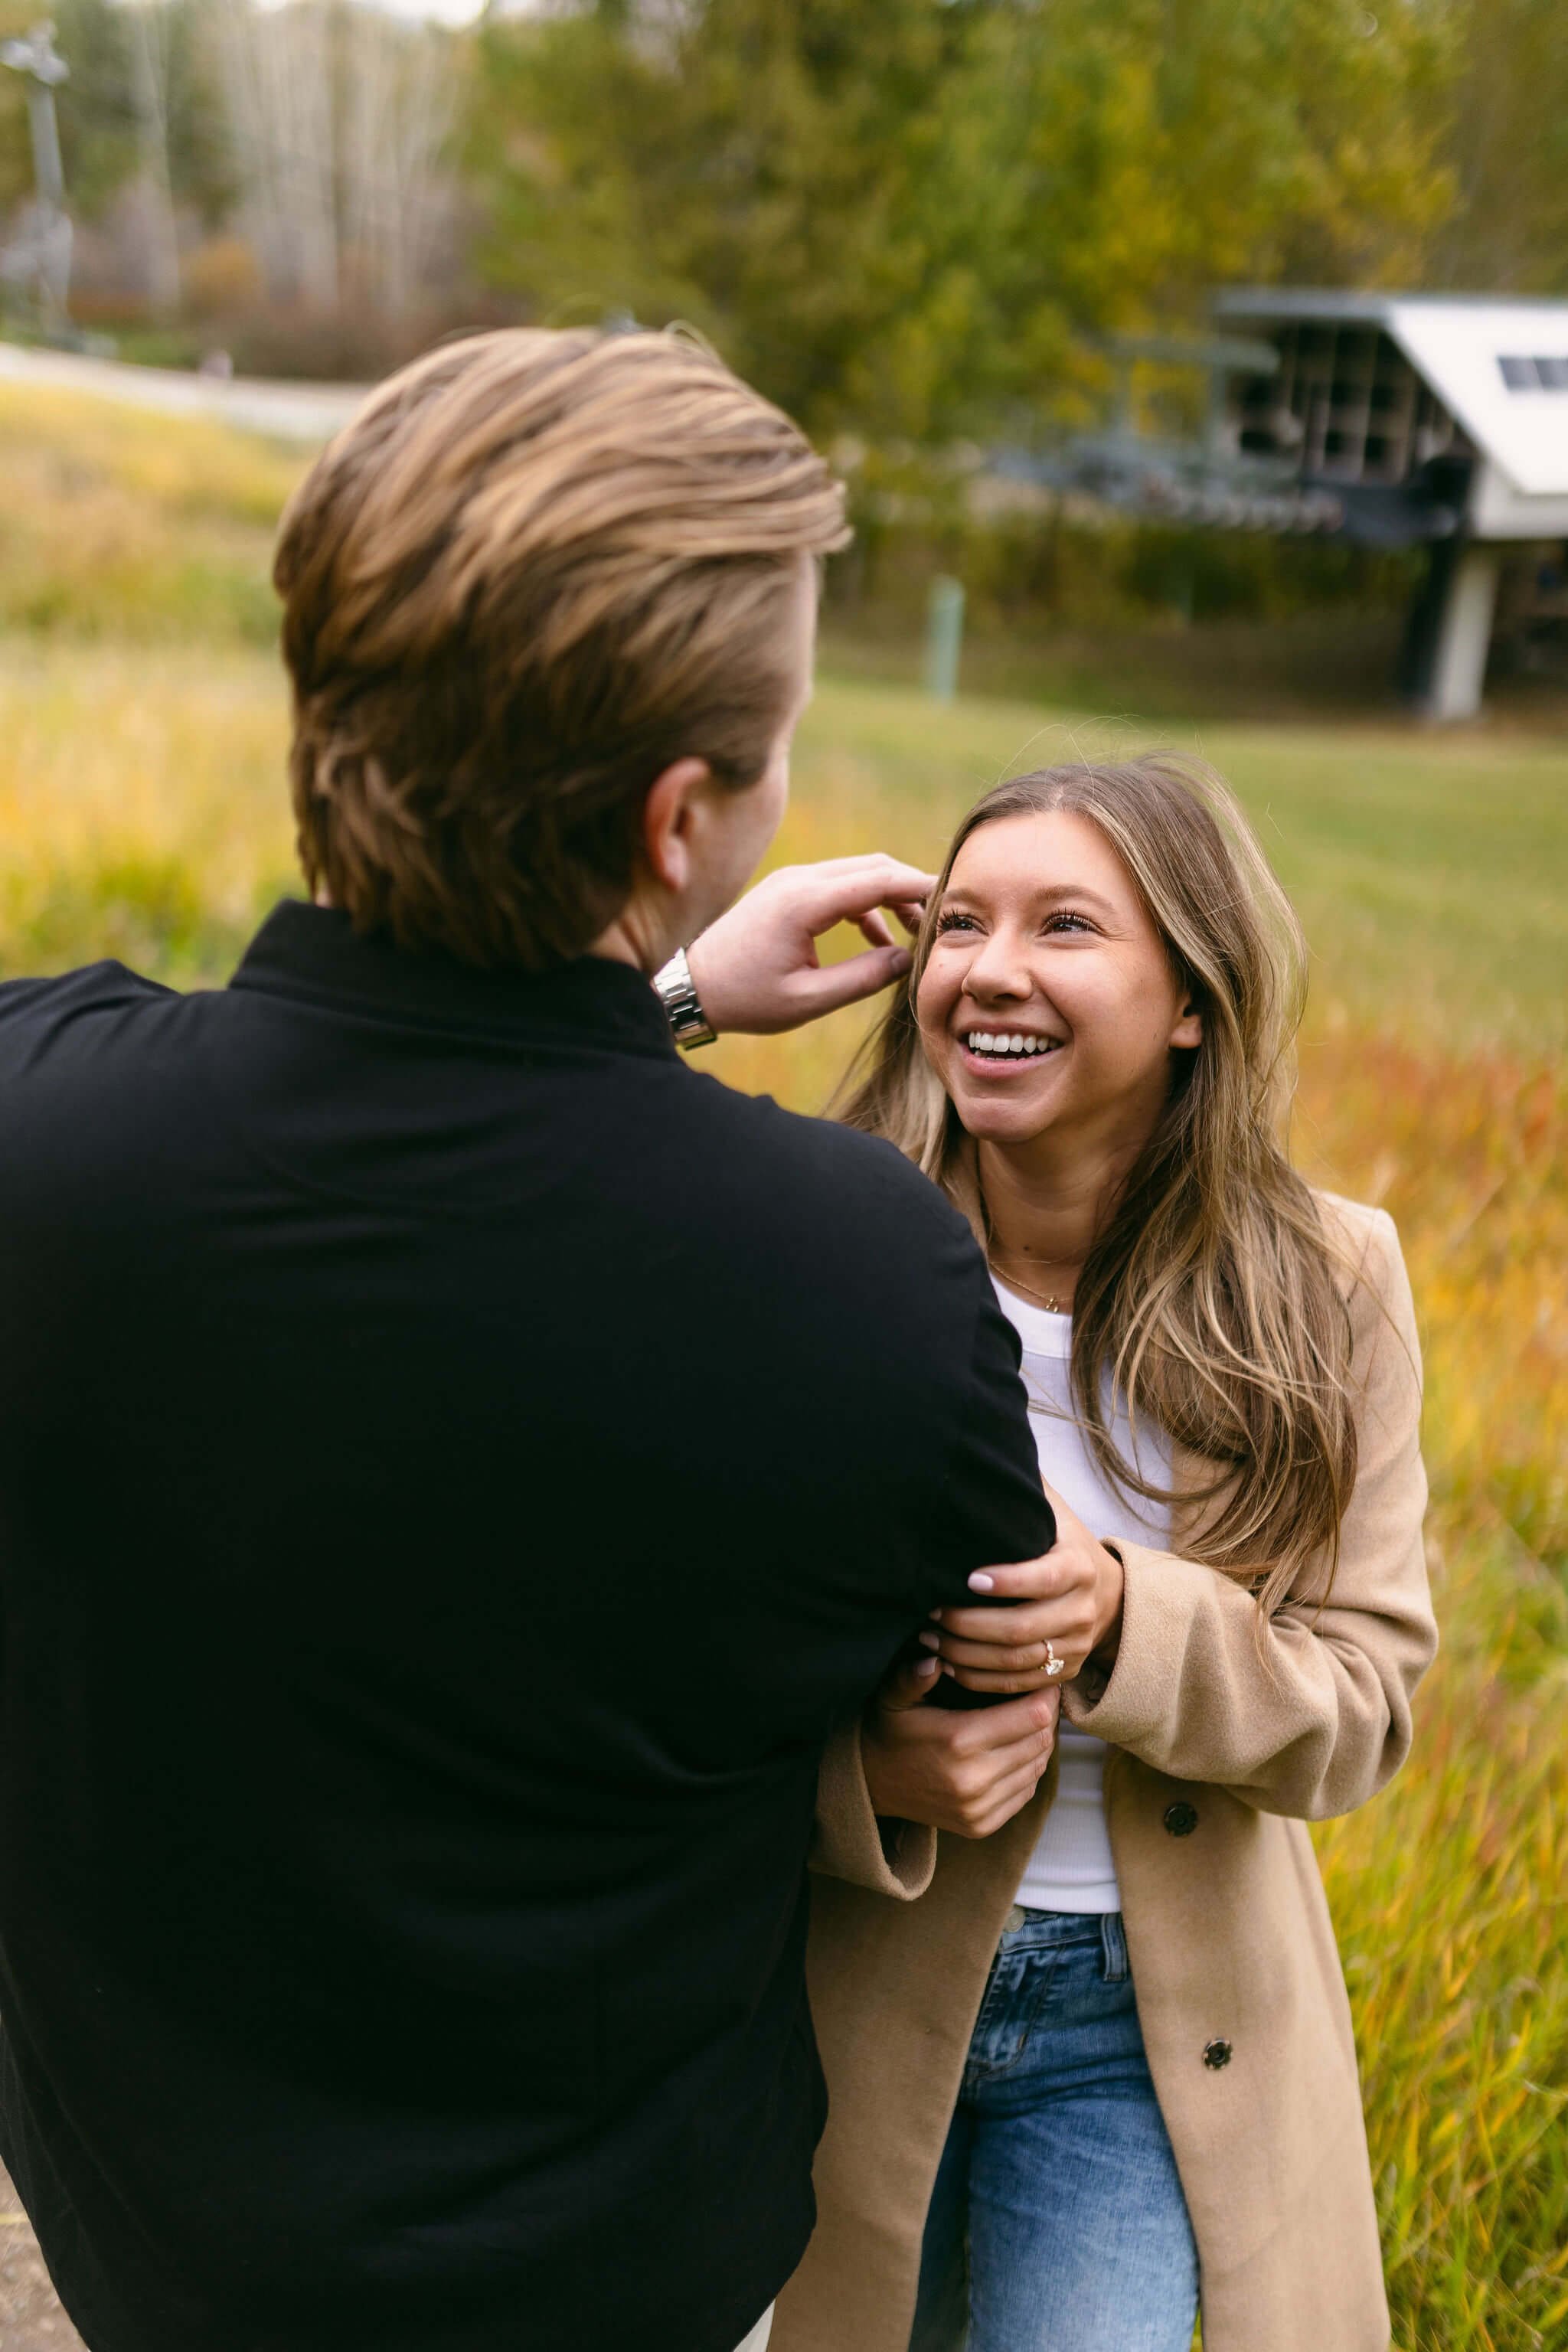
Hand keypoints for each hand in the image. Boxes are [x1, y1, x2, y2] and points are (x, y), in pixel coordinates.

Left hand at [686, 855, 931, 1034]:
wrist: (691, 986)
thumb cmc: (745, 998)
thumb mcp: (808, 1000)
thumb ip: (862, 979)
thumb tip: (908, 961)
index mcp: (804, 903)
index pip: (878, 880)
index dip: (920, 887)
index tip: (954, 901)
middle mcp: (799, 880)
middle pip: (873, 866)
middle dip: (912, 888)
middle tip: (942, 920)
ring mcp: (792, 880)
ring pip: (858, 872)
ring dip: (890, 896)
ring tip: (915, 935)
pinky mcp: (787, 889)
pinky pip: (839, 884)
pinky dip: (866, 904)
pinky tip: (880, 941)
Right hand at [861, 1657, 1058, 1838]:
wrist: (871, 1783)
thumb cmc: (889, 1731)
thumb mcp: (893, 1697)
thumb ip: (913, 1676)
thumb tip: (934, 1658)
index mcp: (959, 1740)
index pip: (1033, 1717)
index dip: (1045, 1695)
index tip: (1043, 1679)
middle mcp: (974, 1778)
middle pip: (1041, 1742)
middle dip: (1047, 1716)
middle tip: (1040, 1697)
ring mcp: (979, 1808)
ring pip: (1038, 1767)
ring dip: (1040, 1742)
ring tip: (1030, 1722)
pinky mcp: (982, 1825)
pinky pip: (1026, 1792)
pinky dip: (1029, 1769)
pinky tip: (1016, 1751)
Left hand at [926, 1481, 1124, 1694]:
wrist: (1111, 1595)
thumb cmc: (1064, 1544)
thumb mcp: (1055, 1512)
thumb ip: (1027, 1486)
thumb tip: (992, 1439)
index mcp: (1078, 1566)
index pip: (1044, 1578)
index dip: (1007, 1581)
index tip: (968, 1578)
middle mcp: (1081, 1610)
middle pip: (1022, 1628)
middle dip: (970, 1624)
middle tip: (930, 1612)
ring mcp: (1074, 1646)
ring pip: (1016, 1661)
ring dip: (966, 1654)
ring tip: (928, 1638)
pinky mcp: (1063, 1673)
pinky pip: (1017, 1684)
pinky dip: (979, 1679)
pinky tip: (947, 1665)